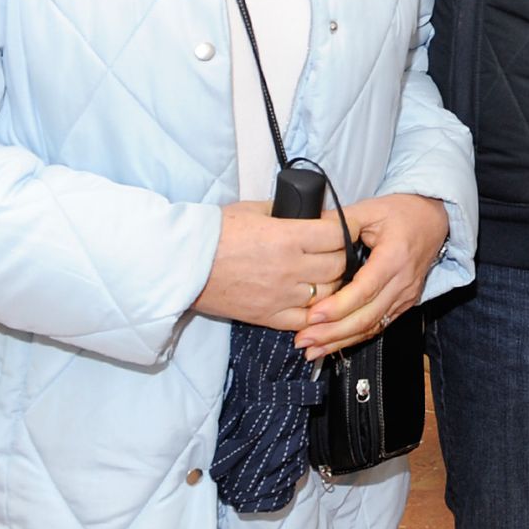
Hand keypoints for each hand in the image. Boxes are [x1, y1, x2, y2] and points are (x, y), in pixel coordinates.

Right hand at [192, 200, 348, 330]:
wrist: (183, 263)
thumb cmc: (216, 232)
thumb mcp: (256, 210)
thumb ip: (288, 212)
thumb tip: (311, 214)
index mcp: (288, 237)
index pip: (338, 236)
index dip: (345, 230)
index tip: (344, 228)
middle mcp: (290, 268)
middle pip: (338, 265)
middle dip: (341, 256)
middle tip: (335, 251)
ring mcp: (280, 295)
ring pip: (328, 293)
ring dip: (331, 283)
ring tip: (325, 275)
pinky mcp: (267, 316)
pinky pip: (305, 319)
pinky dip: (314, 311)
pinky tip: (314, 301)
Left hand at [294, 194, 447, 361]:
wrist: (434, 219)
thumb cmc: (403, 212)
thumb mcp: (371, 209)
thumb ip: (339, 221)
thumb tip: (307, 228)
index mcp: (395, 256)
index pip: (365, 289)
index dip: (338, 306)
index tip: (312, 315)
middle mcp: (403, 281)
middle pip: (367, 316)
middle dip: (333, 332)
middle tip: (303, 339)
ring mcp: (406, 295)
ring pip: (373, 327)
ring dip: (340, 341)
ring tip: (311, 349)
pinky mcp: (404, 304)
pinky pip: (379, 326)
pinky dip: (354, 338)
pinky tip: (332, 345)